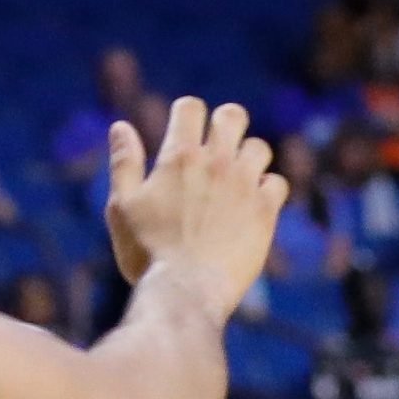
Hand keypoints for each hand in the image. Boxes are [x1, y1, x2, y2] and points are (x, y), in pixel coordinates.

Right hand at [104, 97, 288, 320]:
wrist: (186, 290)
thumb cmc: (146, 251)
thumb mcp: (122, 205)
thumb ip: (124, 162)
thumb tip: (121, 126)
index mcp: (179, 156)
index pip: (191, 107)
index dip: (187, 113)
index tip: (184, 129)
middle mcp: (216, 163)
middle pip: (232, 116)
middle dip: (225, 122)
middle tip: (216, 144)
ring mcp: (245, 186)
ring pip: (260, 147)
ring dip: (247, 156)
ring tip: (234, 177)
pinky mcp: (266, 212)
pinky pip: (278, 183)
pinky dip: (266, 188)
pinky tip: (251, 203)